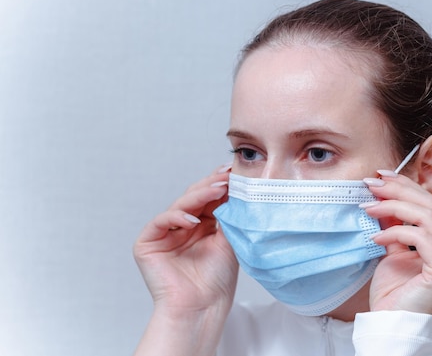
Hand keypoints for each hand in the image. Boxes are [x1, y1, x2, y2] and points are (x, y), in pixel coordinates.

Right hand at [133, 164, 237, 317]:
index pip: (210, 199)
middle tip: (227, 175)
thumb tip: (236, 186)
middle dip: (211, 185)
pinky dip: (177, 216)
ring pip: (180, 205)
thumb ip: (228, 214)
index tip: (235, 172)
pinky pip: (161, 221)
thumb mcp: (229, 240)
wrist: (202, 308)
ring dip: (199, 195)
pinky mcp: (148, 242)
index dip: (221, 185)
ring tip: (217, 189)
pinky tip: (193, 219)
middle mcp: (182, 227)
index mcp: (201, 226)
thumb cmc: (216, 280)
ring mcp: (165, 233)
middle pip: (195, 198)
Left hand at [362, 171, 431, 315]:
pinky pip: (421, 237)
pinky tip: (376, 236)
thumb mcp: (394, 248)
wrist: (392, 324)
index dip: (406, 185)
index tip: (381, 175)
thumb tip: (383, 194)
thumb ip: (396, 223)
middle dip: (398, 189)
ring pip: (427, 216)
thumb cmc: (394, 292)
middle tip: (371, 183)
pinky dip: (396, 231)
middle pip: (431, 204)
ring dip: (392, 206)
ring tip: (368, 206)